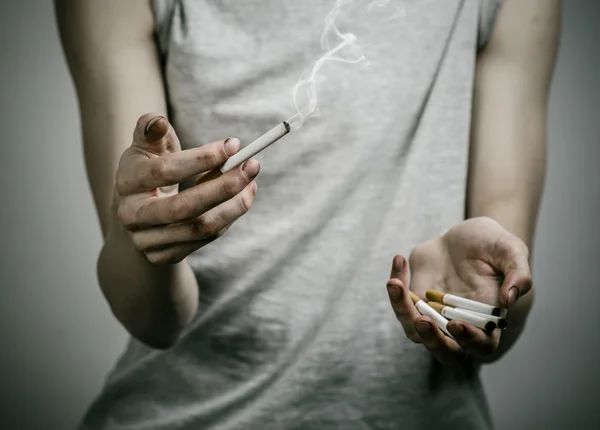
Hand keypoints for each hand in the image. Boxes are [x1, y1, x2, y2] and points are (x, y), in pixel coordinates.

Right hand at [113, 113, 259, 264]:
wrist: (135, 213)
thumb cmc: (147, 171)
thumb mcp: (145, 147)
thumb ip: (151, 130)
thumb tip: (159, 122)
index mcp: (126, 182)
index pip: (166, 171)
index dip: (202, 158)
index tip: (233, 145)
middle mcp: (132, 215)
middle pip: (183, 207)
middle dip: (223, 187)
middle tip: (252, 167)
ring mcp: (147, 240)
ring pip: (200, 228)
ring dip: (234, 206)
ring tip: (252, 183)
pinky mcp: (163, 256)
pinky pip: (205, 239)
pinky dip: (228, 218)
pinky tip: (240, 200)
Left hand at [386, 217, 532, 364]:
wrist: (461, 235)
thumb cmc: (491, 244)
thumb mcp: (510, 250)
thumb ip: (518, 274)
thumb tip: (509, 299)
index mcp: (489, 320)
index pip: (482, 345)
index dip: (469, 339)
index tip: (455, 323)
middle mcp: (460, 324)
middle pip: (446, 352)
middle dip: (433, 341)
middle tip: (423, 321)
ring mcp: (435, 316)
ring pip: (415, 331)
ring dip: (402, 310)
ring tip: (395, 283)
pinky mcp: (414, 302)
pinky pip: (401, 304)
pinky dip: (396, 287)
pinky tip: (400, 260)